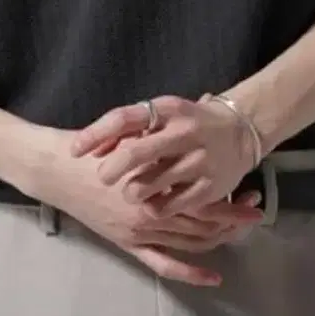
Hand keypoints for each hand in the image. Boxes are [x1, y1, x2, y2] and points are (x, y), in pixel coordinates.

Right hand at [18, 126, 262, 286]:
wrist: (56, 167)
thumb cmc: (91, 147)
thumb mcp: (129, 133)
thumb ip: (160, 138)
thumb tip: (193, 120)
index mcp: (154, 184)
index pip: (203, 199)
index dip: (230, 201)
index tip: (252, 195)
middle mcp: (152, 213)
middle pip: (203, 223)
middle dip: (232, 219)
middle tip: (254, 211)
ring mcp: (140, 232)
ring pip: (190, 243)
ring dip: (218, 239)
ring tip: (239, 230)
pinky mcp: (128, 244)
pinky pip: (164, 265)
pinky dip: (191, 273)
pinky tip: (213, 275)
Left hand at [70, 94, 255, 217]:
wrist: (240, 132)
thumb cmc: (188, 123)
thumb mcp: (162, 116)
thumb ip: (130, 129)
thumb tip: (93, 148)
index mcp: (168, 108)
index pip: (124, 118)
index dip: (95, 134)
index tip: (75, 151)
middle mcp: (184, 131)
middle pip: (135, 152)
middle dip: (111, 169)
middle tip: (103, 177)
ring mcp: (198, 159)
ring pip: (149, 184)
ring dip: (132, 191)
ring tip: (131, 192)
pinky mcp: (209, 187)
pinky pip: (169, 205)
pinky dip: (154, 207)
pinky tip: (153, 203)